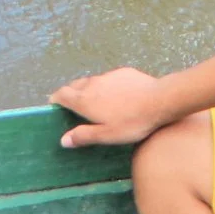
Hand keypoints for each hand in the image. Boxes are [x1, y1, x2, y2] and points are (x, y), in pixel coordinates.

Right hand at [50, 67, 175, 147]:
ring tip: (93, 102)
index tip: (54, 106)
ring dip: (87, 89)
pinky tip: (116, 96)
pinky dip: (105, 86)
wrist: (160, 100)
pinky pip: (108, 79)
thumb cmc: (132, 122)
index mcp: (85, 100)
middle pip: (74, 85)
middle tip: (72, 105)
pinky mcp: (123, 73)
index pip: (61, 94)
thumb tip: (63, 140)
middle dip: (70, 94)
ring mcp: (108, 76)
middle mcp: (93, 84)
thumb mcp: (106, 135)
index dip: (55, 100)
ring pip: (91, 81)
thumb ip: (83, 136)